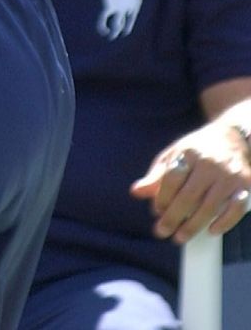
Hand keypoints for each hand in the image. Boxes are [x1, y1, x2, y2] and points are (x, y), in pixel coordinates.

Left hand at [132, 122, 250, 242]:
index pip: (171, 179)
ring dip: (194, 225)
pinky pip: (237, 208)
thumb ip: (157, 175)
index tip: (156, 212)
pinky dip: (225, 222)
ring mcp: (229, 175)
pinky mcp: (246, 185)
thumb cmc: (197, 149)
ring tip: (180, 237)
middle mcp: (210, 164)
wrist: (232, 137)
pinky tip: (212, 231)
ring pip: (210, 205)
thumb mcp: (174, 155)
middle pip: (189, 196)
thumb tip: (135, 193)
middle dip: (173, 217)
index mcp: (188, 153)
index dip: (161, 198)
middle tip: (162, 232)